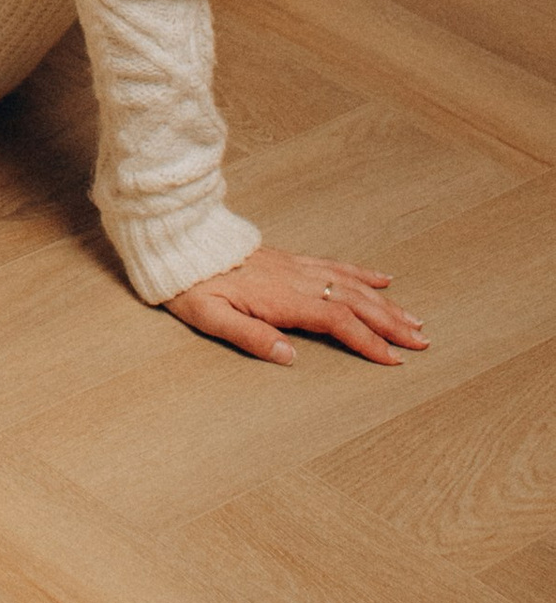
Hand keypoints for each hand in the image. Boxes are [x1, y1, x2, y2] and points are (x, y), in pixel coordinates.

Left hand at [166, 245, 427, 365]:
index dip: (367, 341)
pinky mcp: (291, 259)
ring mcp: (296, 267)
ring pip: (350, 284)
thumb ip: (250, 338)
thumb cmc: (190, 286)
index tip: (394, 360)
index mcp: (282, 298)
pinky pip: (334, 265)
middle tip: (422, 342)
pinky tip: (381, 278)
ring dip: (385, 302)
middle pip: (354, 302)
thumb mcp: (210, 317)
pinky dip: (361, 273)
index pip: (336, 321)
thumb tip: (289, 358)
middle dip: (390, 323)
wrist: (179, 243)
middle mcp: (296, 279)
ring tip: (413, 319)